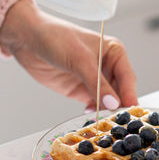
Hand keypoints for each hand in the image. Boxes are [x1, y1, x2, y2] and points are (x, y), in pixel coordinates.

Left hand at [0, 0, 137, 110]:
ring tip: (104, 122)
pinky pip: (93, 105)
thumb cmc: (55, 37)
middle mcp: (107, 67)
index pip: (128, 78)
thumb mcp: (79, 59)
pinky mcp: (81, 90)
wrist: (28, 40)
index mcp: (114, 52)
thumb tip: (113, 102)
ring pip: (108, 101)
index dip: (130, 95)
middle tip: (118, 121)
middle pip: (121, 92)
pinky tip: (91, 116)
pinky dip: (94, 112)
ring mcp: (94, 80)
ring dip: (106, 112)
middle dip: (119, 106)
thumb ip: (97, 83)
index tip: (131, 111)